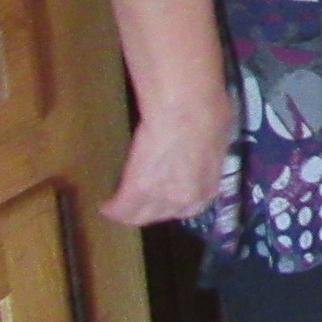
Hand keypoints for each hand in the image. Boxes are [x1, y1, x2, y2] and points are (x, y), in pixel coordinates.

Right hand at [101, 85, 235, 225]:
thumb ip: (209, 151)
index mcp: (209, 187)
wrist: (185, 105)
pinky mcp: (137, 191)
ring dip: (129, 211)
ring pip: (139, 216)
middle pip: (164, 213)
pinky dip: (110, 207)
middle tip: (142, 194)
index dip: (176, 198)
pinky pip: (119, 209)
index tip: (167, 190)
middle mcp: (187, 199)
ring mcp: (162, 198)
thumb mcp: (217, 136)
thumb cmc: (208, 109)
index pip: (190, 206)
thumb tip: (205, 146)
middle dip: (153, 206)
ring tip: (119, 204)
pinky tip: (104, 204)